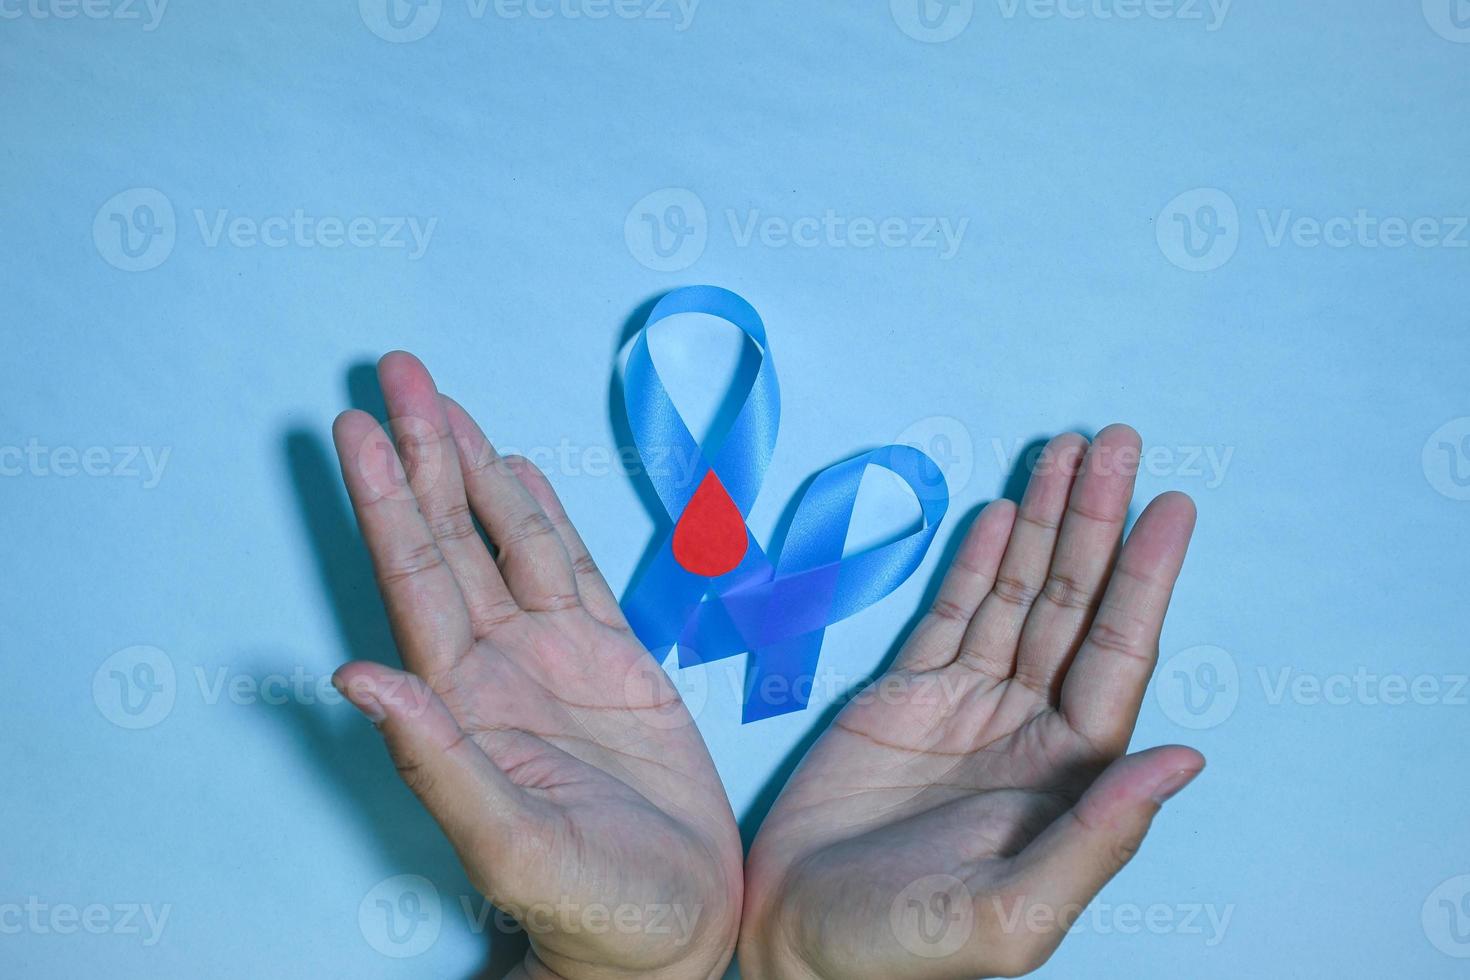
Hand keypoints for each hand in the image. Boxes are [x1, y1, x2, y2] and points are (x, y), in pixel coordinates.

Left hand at [330, 353, 741, 979]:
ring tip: (445, 403)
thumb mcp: (510, 842)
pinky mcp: (614, 663)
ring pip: (506, 541)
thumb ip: (437, 759)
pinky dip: (544, 517)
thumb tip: (354, 676)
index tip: (357, 426)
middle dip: (422, 453)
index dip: (386, 500)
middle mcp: (499, 665)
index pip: (415, 577)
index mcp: (465, 701)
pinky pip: (570, 572)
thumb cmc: (591, 909)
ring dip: (473, 469)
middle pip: (450, 536)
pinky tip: (517, 473)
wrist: (672, 931)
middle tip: (397, 371)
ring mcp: (555, 659)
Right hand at [739, 426, 1201, 978]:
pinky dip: (977, 561)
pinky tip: (1001, 512)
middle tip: (1114, 440)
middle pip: (1075, 604)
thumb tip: (1187, 757)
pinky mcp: (906, 696)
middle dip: (1094, 521)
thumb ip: (1099, 836)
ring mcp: (967, 704)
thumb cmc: (907, 949)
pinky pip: (952, 612)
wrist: (797, 943)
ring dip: (1042, 523)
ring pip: (1018, 595)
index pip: (1119, 654)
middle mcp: (1028, 726)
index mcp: (1068, 774)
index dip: (1145, 577)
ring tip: (1065, 452)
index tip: (1171, 505)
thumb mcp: (1014, 914)